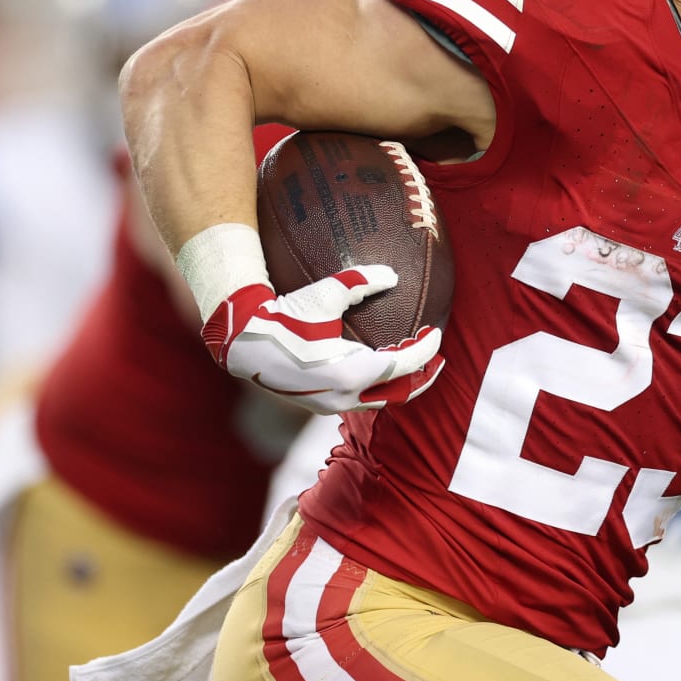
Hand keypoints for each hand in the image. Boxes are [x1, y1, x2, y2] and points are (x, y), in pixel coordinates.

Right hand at [201, 265, 443, 413]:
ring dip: (398, 384)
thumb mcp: (324, 294)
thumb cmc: (284, 317)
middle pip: (399, 393)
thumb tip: (392, 276)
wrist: (243, 343)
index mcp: (353, 372)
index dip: (426, 350)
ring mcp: (331, 405)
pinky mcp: (319, 404)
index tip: (437, 335)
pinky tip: (377, 369)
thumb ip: (360, 281)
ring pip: (378, 399)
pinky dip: (375, 386)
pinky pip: (359, 399)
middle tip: (437, 361)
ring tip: (412, 366)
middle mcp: (346, 396)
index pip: (404, 365)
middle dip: (422, 378)